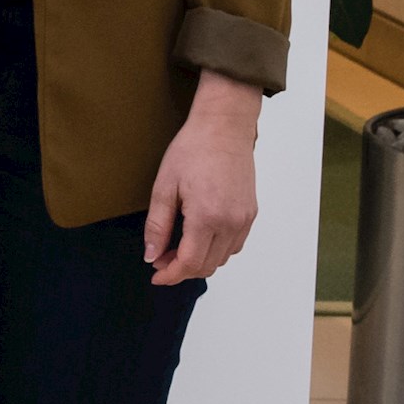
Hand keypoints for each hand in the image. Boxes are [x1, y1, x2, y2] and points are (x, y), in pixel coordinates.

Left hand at [145, 70, 262, 284]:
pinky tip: (199, 238)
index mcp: (207, 217)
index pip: (190, 263)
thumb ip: (157, 226)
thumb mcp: (164, 187)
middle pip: (207, 265)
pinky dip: (216, 250)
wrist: (224, 128)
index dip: (171, 275)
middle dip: (182, 269)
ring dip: (199, 261)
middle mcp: (231, 223)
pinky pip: (235, 245)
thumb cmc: (192, 151)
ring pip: (222, 258)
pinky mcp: (251, 213)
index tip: (156, 275)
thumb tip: (152, 256)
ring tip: (176, 248)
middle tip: (161, 259)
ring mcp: (245, 219)